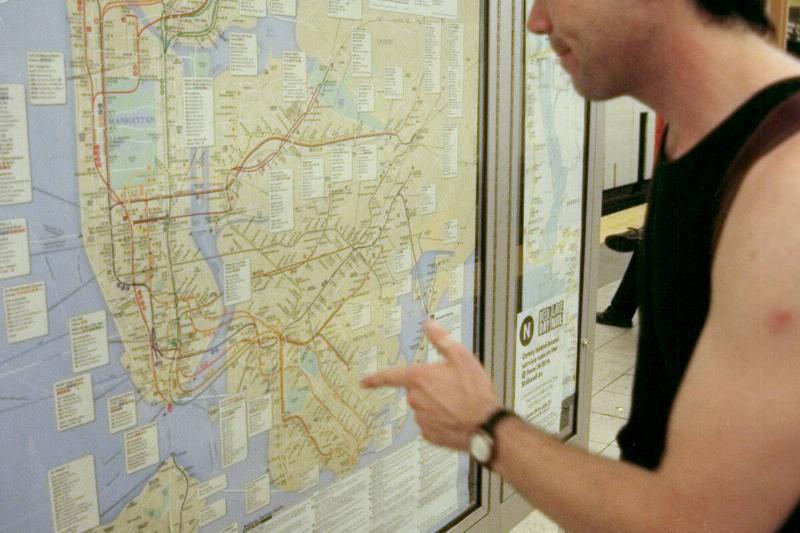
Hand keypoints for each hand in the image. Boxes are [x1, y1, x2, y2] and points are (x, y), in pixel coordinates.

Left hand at [360, 320, 499, 450]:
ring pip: (424, 407)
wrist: (486, 425)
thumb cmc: (474, 391)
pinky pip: (431, 423)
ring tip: (458, 403)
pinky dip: (441, 420)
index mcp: (419, 378)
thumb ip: (441, 340)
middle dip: (430, 387)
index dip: (376, 378)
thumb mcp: (461, 357)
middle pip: (416, 390)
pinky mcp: (430, 434)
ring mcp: (422, 419)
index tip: (363, 382)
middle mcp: (415, 399)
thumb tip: (429, 324)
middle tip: (452, 387)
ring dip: (437, 404)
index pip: (391, 376)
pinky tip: (456, 417)